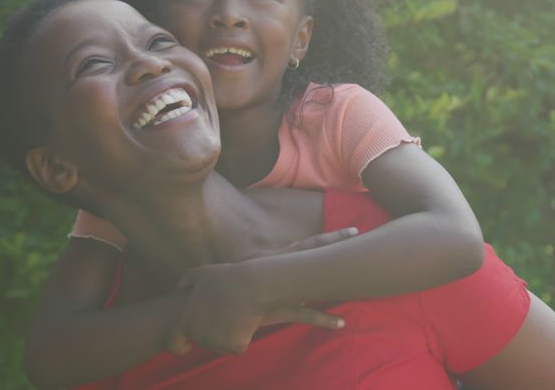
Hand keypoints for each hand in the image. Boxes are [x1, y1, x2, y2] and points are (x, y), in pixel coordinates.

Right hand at [167, 228, 357, 354]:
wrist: (192, 308)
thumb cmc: (210, 293)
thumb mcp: (230, 276)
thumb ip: (247, 274)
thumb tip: (262, 273)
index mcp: (268, 261)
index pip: (302, 246)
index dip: (325, 238)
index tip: (348, 230)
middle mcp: (275, 271)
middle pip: (310, 253)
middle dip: (334, 244)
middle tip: (357, 232)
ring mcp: (276, 290)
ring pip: (312, 285)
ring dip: (336, 286)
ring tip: (362, 287)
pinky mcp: (274, 311)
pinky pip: (304, 315)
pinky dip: (323, 319)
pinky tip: (340, 323)